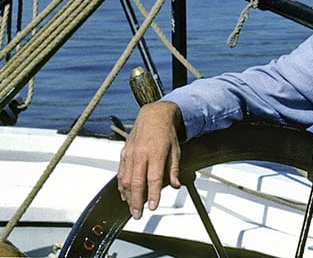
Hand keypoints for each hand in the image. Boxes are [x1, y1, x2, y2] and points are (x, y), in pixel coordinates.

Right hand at [117, 100, 183, 218]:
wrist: (154, 114)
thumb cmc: (166, 132)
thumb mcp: (176, 149)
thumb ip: (174, 169)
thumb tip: (176, 185)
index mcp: (156, 152)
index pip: (154, 178)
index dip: (153, 194)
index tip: (153, 207)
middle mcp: (141, 153)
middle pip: (136, 182)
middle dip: (136, 201)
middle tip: (138, 214)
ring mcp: (130, 152)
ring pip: (125, 179)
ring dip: (128, 196)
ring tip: (132, 208)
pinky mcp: (124, 152)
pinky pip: (120, 172)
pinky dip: (121, 185)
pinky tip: (124, 194)